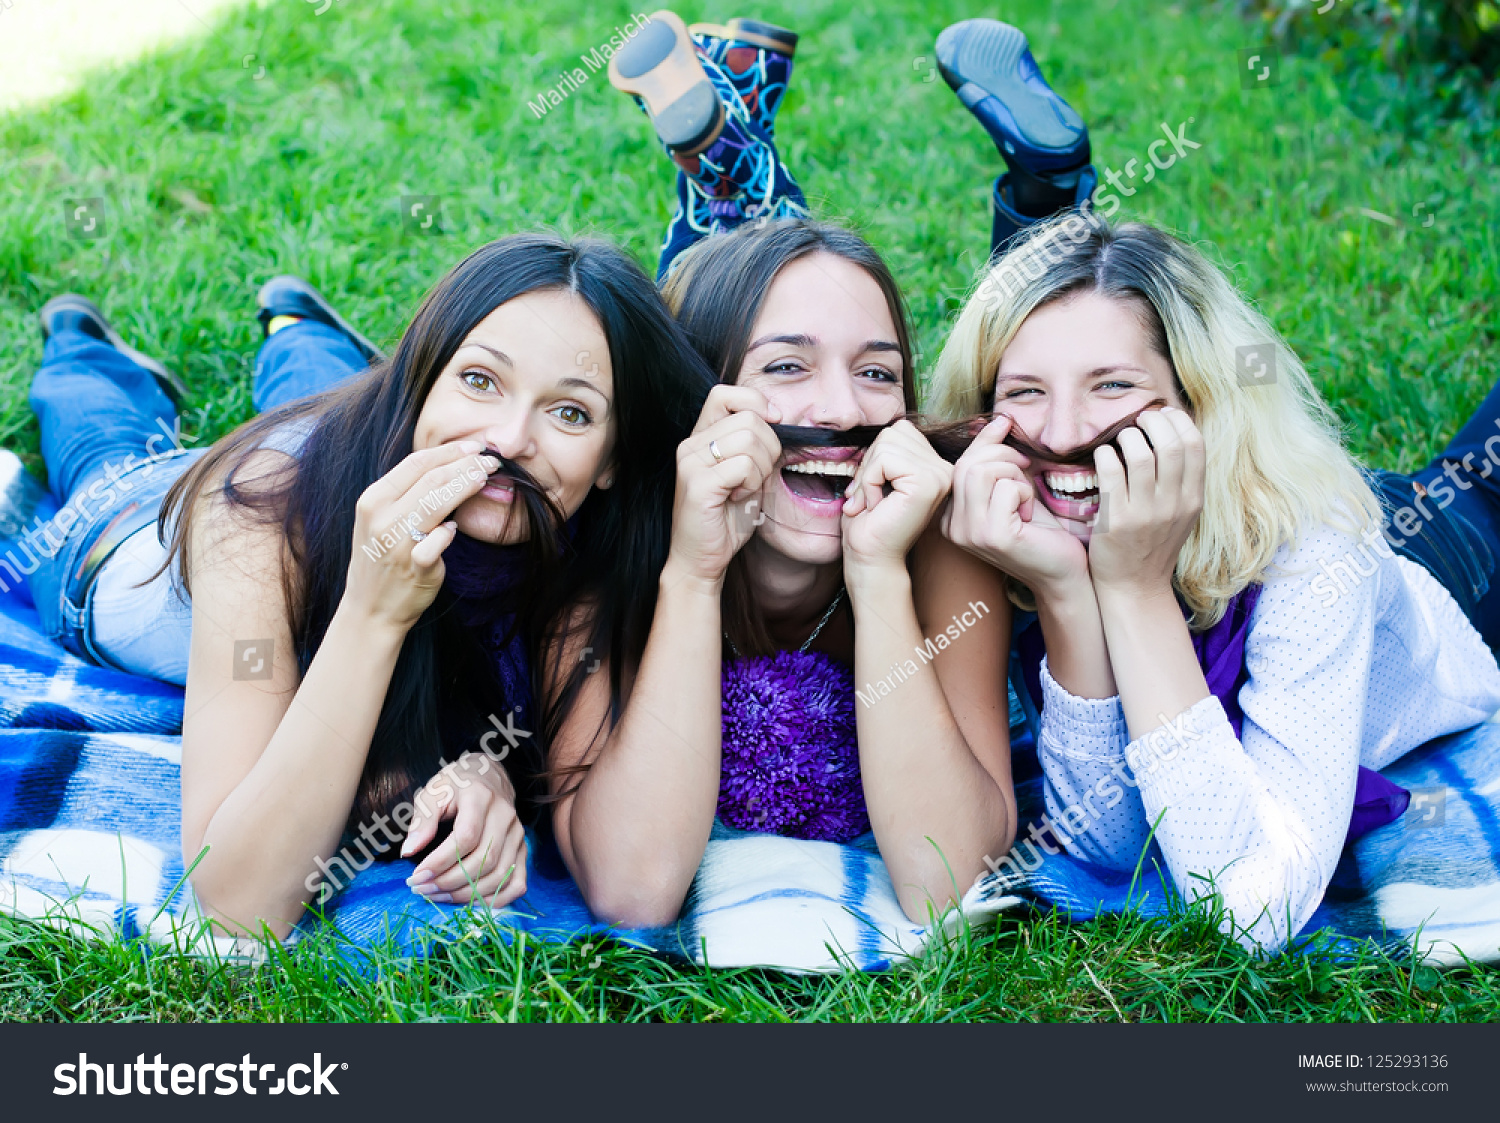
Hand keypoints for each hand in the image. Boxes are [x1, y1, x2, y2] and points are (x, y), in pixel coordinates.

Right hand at [342, 441, 500, 631]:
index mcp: (373, 499)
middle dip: (466, 465)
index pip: (415, 463)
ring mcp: (397, 541)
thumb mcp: (382, 521)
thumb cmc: (383, 560)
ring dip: (467, 485)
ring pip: (439, 501)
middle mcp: (382, 517)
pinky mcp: (415, 565)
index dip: (449, 451)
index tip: (474, 447)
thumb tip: (450, 469)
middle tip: (490, 461)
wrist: (370, 608)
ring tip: (486, 477)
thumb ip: (407, 496)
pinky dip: (450, 531)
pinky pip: (440, 539)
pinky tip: (456, 528)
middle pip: (432, 478)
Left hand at [402, 752, 527, 907]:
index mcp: (481, 797)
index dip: (440, 861)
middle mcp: (505, 816)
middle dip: (449, 882)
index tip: (416, 876)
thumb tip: (409, 852)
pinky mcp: (523, 850)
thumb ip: (422, 821)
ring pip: (499, 875)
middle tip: (422, 889)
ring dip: (467, 894)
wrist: (487, 777)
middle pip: (484, 860)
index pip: (466, 837)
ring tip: (438, 895)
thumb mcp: (433, 794)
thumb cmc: (455, 786)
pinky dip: (496, 900)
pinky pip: (517, 884)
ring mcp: (518, 835)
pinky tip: (470, 902)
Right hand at [664, 384, 781, 585]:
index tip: (772, 424)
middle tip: (757, 476)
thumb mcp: (749, 475)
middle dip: (769, 448)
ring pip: (749, 439)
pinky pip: (744, 466)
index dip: (755, 402)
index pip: (725, 392)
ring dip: (762, 469)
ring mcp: (691, 462)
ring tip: (746, 489)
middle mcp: (690, 444)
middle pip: (749, 418)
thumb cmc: (726, 519)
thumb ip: (758, 446)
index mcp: (700, 437)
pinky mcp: (698, 483)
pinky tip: (738, 499)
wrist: (701, 559)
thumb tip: (780, 420)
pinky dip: (752, 484)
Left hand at [841, 421, 952, 578]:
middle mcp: (944, 468)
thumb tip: (889, 424)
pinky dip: (870, 482)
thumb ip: (888, 448)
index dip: (875, 457)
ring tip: (875, 502)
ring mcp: (940, 475)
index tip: (873, 490)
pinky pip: (885, 460)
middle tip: (870, 498)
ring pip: (886, 444)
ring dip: (868, 475)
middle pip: (892, 433)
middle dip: (869, 465)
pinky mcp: (928, 483)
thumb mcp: (877, 474)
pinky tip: (878, 505)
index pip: (899, 430)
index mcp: (935, 465)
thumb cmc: (870, 522)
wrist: (870, 557)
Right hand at [940, 415, 1089, 594]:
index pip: (959, 464)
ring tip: (1025, 496)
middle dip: (1003, 455)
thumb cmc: (1040, 530)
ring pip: (983, 472)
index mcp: (951, 517)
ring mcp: (969, 534)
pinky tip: (1028, 513)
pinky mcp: (991, 536)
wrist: (1062, 570)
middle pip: (968, 465)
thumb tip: (998, 418)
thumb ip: (998, 459)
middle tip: (1027, 469)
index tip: (1007, 426)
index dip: (985, 440)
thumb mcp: (1012, 487)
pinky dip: (1025, 492)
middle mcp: (952, 528)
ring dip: (1014, 475)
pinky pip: (1006, 488)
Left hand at [1087, 407, 1204, 596]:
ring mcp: (1146, 513)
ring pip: (1141, 454)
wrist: (1135, 587)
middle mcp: (1174, 504)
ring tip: (1120, 437)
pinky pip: (1111, 472)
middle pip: (1170, 444)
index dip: (1178, 421)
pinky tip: (1102, 455)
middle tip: (1138, 421)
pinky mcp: (1118, 520)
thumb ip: (1182, 481)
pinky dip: (1105, 454)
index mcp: (1193, 499)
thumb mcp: (1181, 515)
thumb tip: (1175, 435)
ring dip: (1127, 435)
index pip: (1195, 445)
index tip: (1163, 415)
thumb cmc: (1153, 546)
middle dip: (1153, 421)